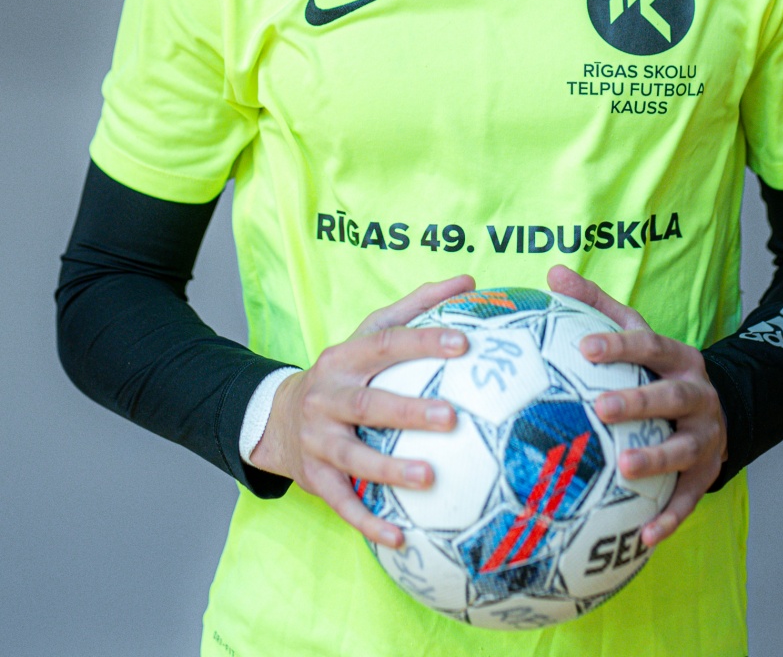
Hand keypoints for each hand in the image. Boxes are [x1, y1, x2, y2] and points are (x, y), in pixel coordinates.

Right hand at [250, 274, 475, 546]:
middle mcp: (327, 396)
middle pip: (367, 403)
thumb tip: (468, 281)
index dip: (423, 341)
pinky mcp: (315, 479)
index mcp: (345, 357)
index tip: (463, 342)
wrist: (277, 418)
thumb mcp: (368, 333)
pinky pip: (343, 503)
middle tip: (452, 417)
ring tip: (430, 477)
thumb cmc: (343, 371)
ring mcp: (317, 440)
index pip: (386, 344)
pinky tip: (400, 538)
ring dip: (390, 469)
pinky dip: (369, 522)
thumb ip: (416, 306)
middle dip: (409, 411)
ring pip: (353, 457)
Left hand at [547, 264, 726, 549]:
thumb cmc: (658, 368)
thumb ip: (596, 304)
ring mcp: (706, 434)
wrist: (722, 407)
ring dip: (656, 459)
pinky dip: (670, 517)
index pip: (648, 344)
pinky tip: (645, 536)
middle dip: (639, 400)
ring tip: (624, 467)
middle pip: (671, 395)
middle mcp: (697, 393)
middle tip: (601, 407)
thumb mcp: (637, 332)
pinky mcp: (707, 472)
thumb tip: (553, 272)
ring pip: (684, 447)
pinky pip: (689, 498)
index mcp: (677, 357)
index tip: (584, 347)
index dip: (618, 345)